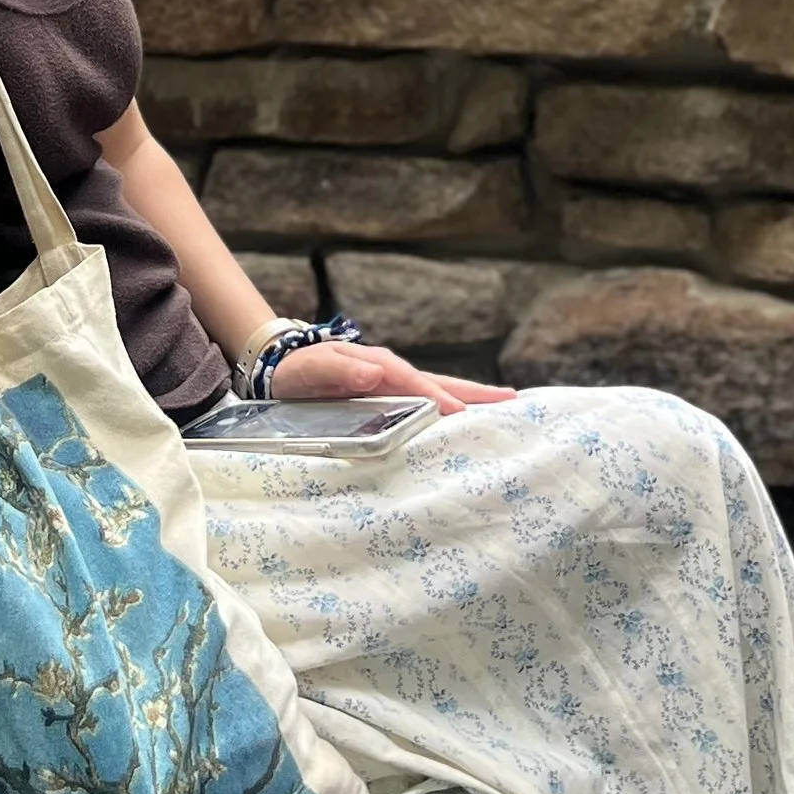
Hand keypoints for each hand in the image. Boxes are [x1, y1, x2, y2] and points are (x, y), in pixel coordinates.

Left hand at [268, 336, 513, 415]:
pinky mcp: (388, 401)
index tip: (462, 413)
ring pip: (438, 395)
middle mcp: (392, 374)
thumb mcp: (314, 366)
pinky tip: (462, 427)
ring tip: (502, 412)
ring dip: (469, 404)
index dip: (439, 398)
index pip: (416, 384)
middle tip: (513, 402)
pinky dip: (447, 414)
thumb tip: (373, 373)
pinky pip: (423, 408)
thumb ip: (340, 369)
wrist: (280, 369)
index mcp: (380, 366)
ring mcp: (393, 388)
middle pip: (441, 385)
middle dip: (475, 394)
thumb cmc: (298, 368)